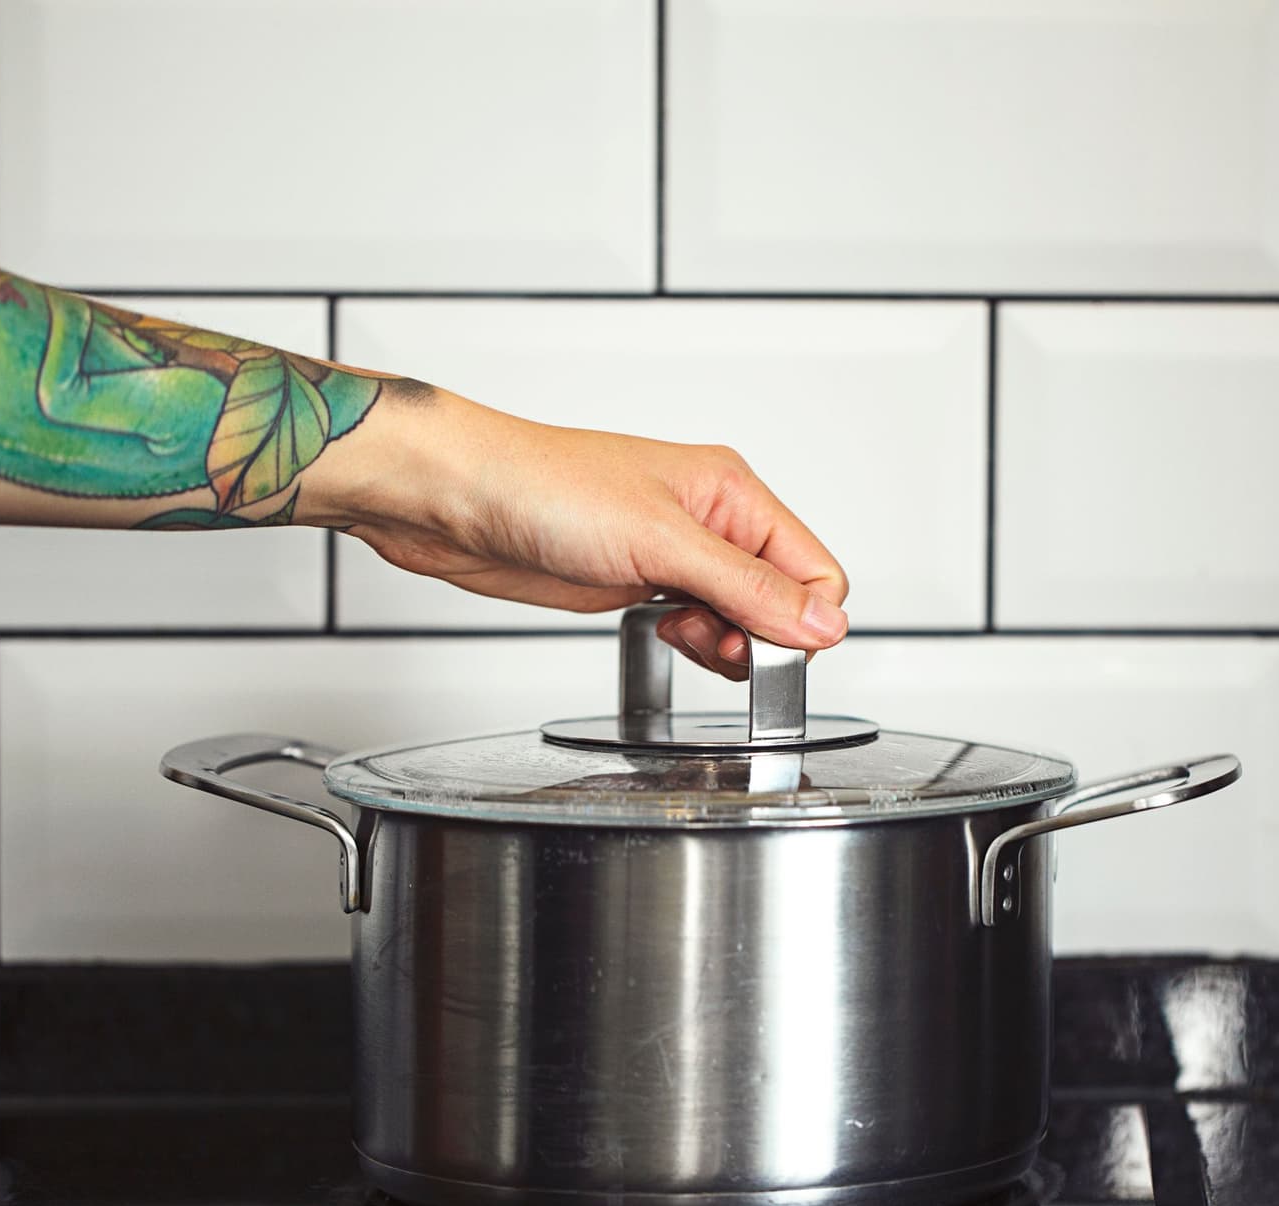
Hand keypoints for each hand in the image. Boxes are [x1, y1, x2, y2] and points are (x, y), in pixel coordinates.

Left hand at [298, 387, 849, 678]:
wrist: (456, 500)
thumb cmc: (541, 487)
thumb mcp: (661, 542)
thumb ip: (748, 587)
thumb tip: (822, 622)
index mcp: (732, 492)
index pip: (815, 570)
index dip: (799, 621)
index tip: (760, 645)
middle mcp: (711, 520)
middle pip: (781, 599)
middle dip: (757, 635)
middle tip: (711, 640)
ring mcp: (674, 552)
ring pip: (740, 616)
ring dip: (721, 640)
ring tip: (680, 631)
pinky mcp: (638, 580)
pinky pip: (696, 622)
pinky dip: (690, 639)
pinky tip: (661, 630)